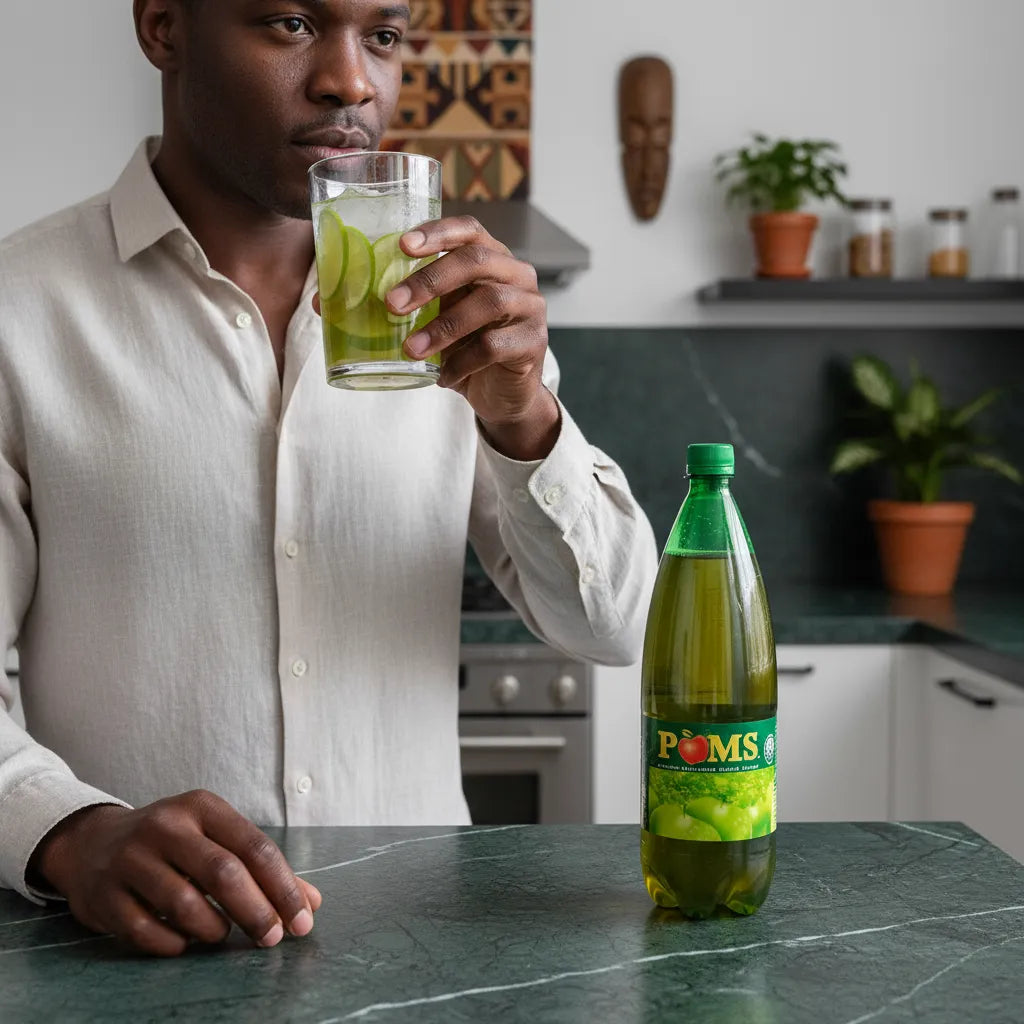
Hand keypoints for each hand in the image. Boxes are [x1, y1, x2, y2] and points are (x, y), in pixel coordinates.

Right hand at [29, 792, 321, 956]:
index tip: (302, 921)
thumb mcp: (216, 838)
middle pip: (223, 873)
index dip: (284, 887)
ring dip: (213, 928)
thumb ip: (262, 868)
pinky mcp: (104, 894)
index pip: (254, 846)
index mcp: (202, 806)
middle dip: (256, 911)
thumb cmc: (173, 844)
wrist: (93, 844)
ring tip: (222, 934)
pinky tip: (185, 943)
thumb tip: (311, 904)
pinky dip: (174, 944)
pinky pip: (146, 930)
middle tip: (272, 938)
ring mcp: (130, 858)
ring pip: (184, 903)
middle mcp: (166, 826)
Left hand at [387, 216, 559, 458]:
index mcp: (490, 258)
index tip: (401, 244)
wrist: (501, 394)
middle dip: (429, 280)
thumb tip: (325, 301)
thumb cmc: (462, 347)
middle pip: (476, 261)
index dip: (436, 232)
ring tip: (410, 350)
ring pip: (489, 303)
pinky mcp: (533, 344)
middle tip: (391, 305)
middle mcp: (516, 275)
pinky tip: (442, 377)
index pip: (469, 229)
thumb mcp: (429, 321)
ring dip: (442, 327)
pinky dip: (462, 362)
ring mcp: (530, 308)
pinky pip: (495, 347)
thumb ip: (396, 306)